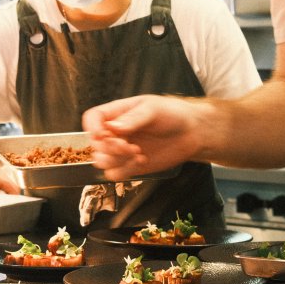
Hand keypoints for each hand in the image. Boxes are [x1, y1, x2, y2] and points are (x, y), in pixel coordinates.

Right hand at [83, 95, 204, 180]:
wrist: (191, 133)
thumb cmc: (173, 114)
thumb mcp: (153, 109)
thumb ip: (132, 118)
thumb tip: (112, 127)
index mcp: (117, 113)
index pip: (93, 118)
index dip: (93, 128)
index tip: (104, 134)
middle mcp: (115, 132)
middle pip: (95, 144)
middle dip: (111, 148)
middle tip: (131, 146)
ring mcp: (121, 150)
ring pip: (101, 161)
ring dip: (117, 160)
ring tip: (139, 153)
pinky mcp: (130, 166)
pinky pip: (114, 174)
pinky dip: (125, 171)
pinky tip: (142, 161)